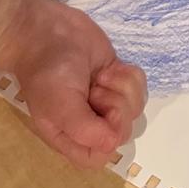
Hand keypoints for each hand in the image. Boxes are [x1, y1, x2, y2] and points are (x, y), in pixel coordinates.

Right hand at [4, 0, 146, 168]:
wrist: (48, 31)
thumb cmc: (49, 71)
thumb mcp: (59, 105)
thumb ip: (86, 130)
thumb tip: (112, 144)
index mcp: (70, 137)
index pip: (100, 156)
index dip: (110, 136)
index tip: (105, 113)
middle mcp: (90, 122)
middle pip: (123, 130)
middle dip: (116, 105)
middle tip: (95, 89)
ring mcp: (106, 100)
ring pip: (135, 106)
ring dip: (122, 87)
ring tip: (99, 77)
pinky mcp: (117, 79)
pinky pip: (140, 85)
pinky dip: (128, 74)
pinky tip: (109, 68)